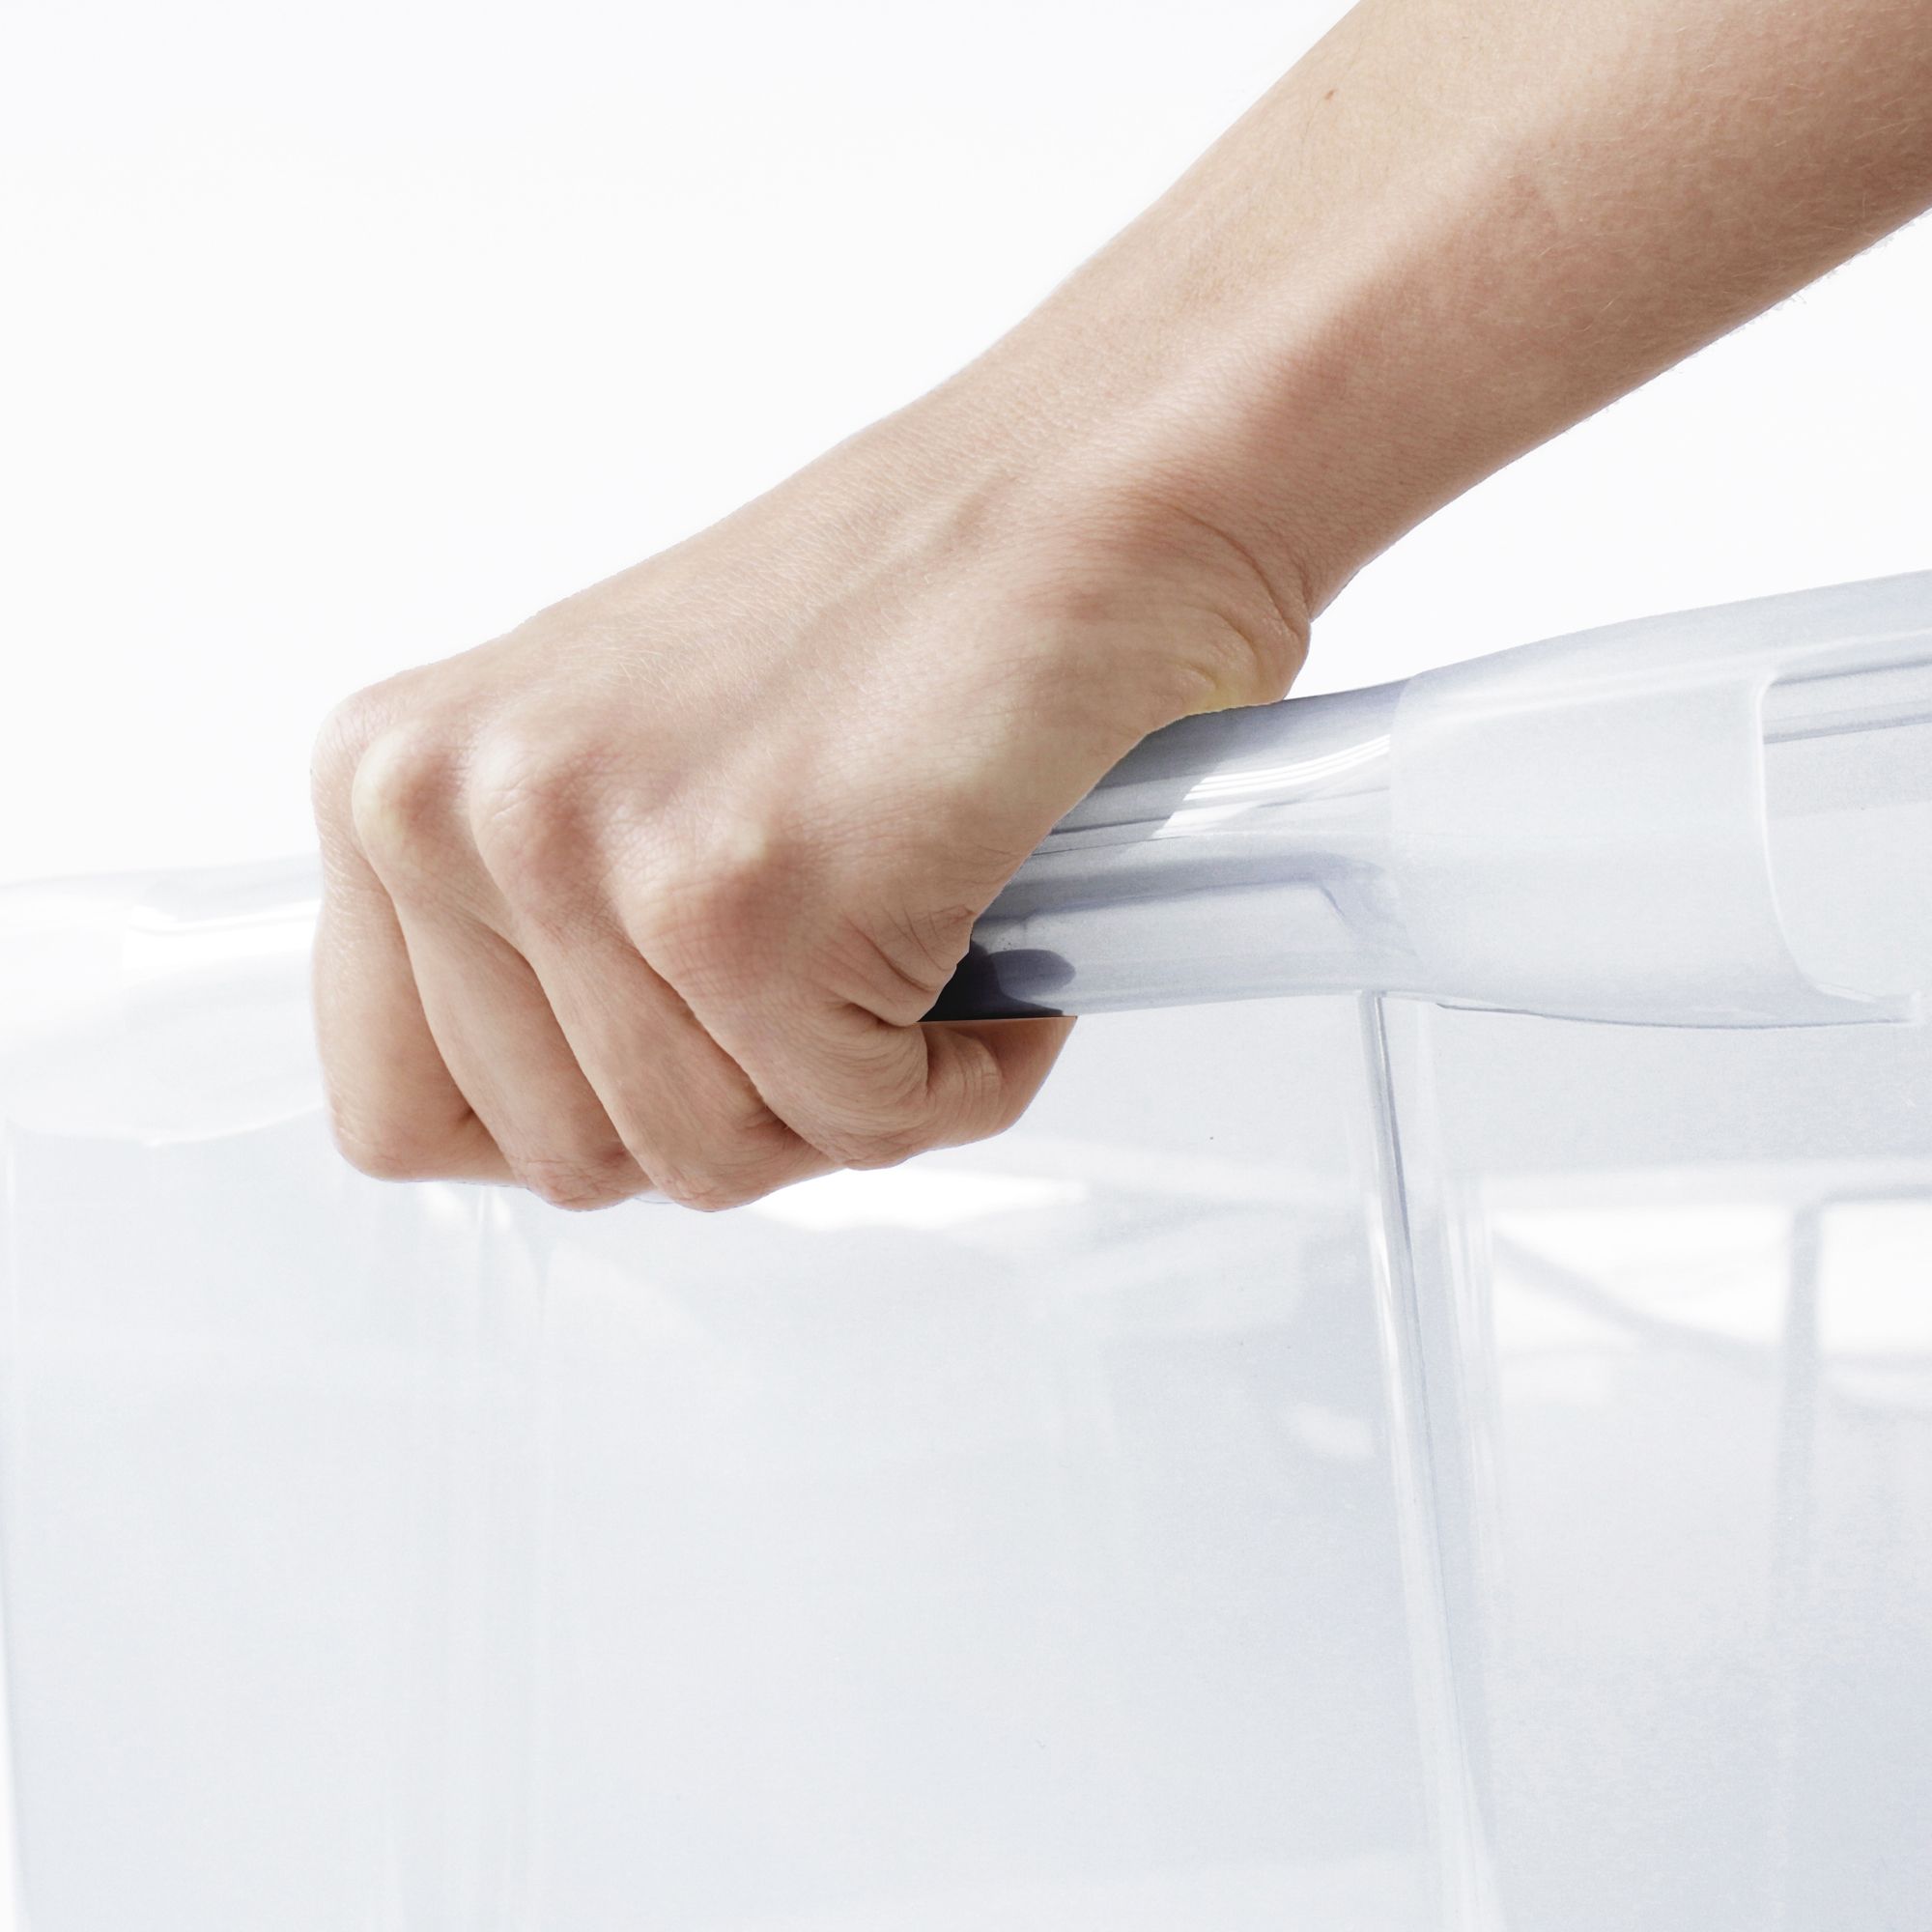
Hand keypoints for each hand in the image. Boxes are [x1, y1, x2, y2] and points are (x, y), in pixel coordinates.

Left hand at [310, 386, 1308, 1209]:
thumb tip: (545, 1120)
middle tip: (839, 982)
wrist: (1077, 505)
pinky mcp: (744, 907)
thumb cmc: (888, 627)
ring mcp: (589, 856)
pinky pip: (858, 1124)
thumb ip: (526, 938)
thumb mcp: (614, 774)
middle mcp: (448, 809)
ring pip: (715, 1161)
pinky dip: (961, 1075)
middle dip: (740, 1110)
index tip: (688, 1051)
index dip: (578, 1120)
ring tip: (916, 943)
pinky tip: (988, 950)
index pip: (394, 1113)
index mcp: (390, 780)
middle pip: (567, 1164)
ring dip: (856, 1092)